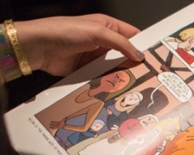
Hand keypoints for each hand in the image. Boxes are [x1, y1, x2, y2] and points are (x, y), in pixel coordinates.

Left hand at [14, 15, 143, 76]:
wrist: (38, 48)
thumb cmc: (62, 31)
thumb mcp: (97, 32)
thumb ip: (120, 43)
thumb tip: (139, 54)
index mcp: (107, 26)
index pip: (132, 35)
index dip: (144, 45)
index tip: (155, 58)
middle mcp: (102, 41)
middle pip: (125, 54)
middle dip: (134, 64)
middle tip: (148, 75)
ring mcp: (94, 57)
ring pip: (115, 68)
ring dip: (121, 75)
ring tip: (134, 84)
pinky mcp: (87, 71)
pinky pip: (102, 79)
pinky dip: (108, 84)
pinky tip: (116, 89)